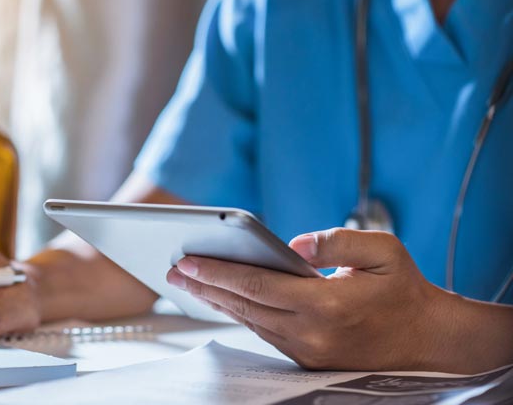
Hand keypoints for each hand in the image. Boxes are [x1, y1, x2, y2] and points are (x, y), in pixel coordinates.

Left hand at [166, 228, 455, 371]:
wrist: (427, 340)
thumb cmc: (404, 290)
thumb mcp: (384, 250)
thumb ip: (337, 240)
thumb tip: (293, 244)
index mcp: (325, 305)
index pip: (256, 286)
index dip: (216, 272)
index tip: (185, 260)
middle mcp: (310, 333)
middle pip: (243, 306)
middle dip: (203, 286)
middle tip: (172, 269)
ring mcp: (306, 350)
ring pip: (249, 321)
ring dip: (216, 301)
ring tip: (188, 282)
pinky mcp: (306, 358)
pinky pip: (263, 332)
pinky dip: (238, 313)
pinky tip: (223, 299)